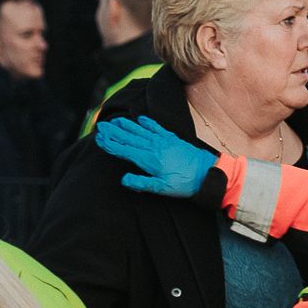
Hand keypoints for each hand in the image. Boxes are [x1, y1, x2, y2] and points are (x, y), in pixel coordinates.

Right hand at [93, 116, 218, 200]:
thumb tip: (124, 179)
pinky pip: (157, 128)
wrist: (208, 172)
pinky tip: (141, 119)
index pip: (125, 150)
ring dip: (127, 125)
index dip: (111, 144)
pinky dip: (148, 123)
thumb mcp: (162, 188)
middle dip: (114, 132)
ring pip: (140, 131)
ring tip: (115, 120)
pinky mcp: (172, 139)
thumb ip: (142, 183)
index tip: (99, 137)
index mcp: (149, 159)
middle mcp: (154, 147)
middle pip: (129, 138)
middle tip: (100, 125)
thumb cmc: (185, 183)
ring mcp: (163, 141)